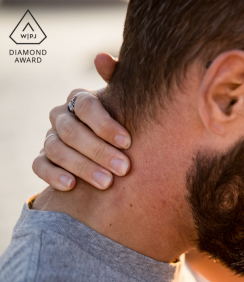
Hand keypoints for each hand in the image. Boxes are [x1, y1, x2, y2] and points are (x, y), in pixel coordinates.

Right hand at [33, 53, 131, 190]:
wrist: (116, 149)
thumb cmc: (125, 123)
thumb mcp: (128, 104)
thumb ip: (119, 81)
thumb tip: (102, 58)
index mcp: (80, 99)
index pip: (86, 106)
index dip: (106, 124)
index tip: (128, 142)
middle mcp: (61, 116)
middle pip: (72, 132)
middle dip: (99, 151)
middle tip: (124, 169)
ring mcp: (50, 138)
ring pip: (57, 149)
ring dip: (82, 167)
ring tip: (107, 183)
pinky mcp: (43, 159)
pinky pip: (39, 166)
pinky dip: (53, 175)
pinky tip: (72, 186)